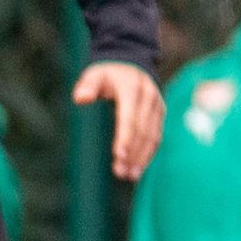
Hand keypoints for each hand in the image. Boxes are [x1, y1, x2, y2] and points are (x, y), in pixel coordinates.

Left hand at [73, 61, 165, 180]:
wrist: (132, 64)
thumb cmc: (109, 74)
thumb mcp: (95, 74)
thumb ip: (87, 85)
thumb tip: (80, 98)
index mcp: (132, 89)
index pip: (130, 117)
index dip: (125, 137)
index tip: (119, 155)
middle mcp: (149, 98)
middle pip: (142, 130)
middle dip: (132, 153)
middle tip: (120, 172)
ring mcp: (157, 107)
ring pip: (152, 136)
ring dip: (142, 158)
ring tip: (129, 176)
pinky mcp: (160, 115)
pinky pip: (157, 137)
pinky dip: (148, 154)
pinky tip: (139, 169)